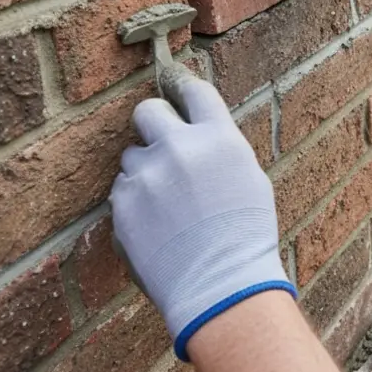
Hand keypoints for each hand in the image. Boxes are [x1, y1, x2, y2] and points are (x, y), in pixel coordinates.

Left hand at [111, 79, 293, 360]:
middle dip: (154, 124)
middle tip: (164, 145)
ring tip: (169, 207)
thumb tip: (197, 133)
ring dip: (145, 172)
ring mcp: (146, 175)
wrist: (220, 285)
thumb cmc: (245, 236)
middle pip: (147, 111)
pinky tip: (157, 227)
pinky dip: (135, 204)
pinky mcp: (122, 204)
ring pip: (132, 157)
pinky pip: (122, 191)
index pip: (194, 91)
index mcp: (218, 137)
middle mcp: (179, 147)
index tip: (175, 86)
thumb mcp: (249, 179)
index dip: (182, 87)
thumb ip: (219, 148)